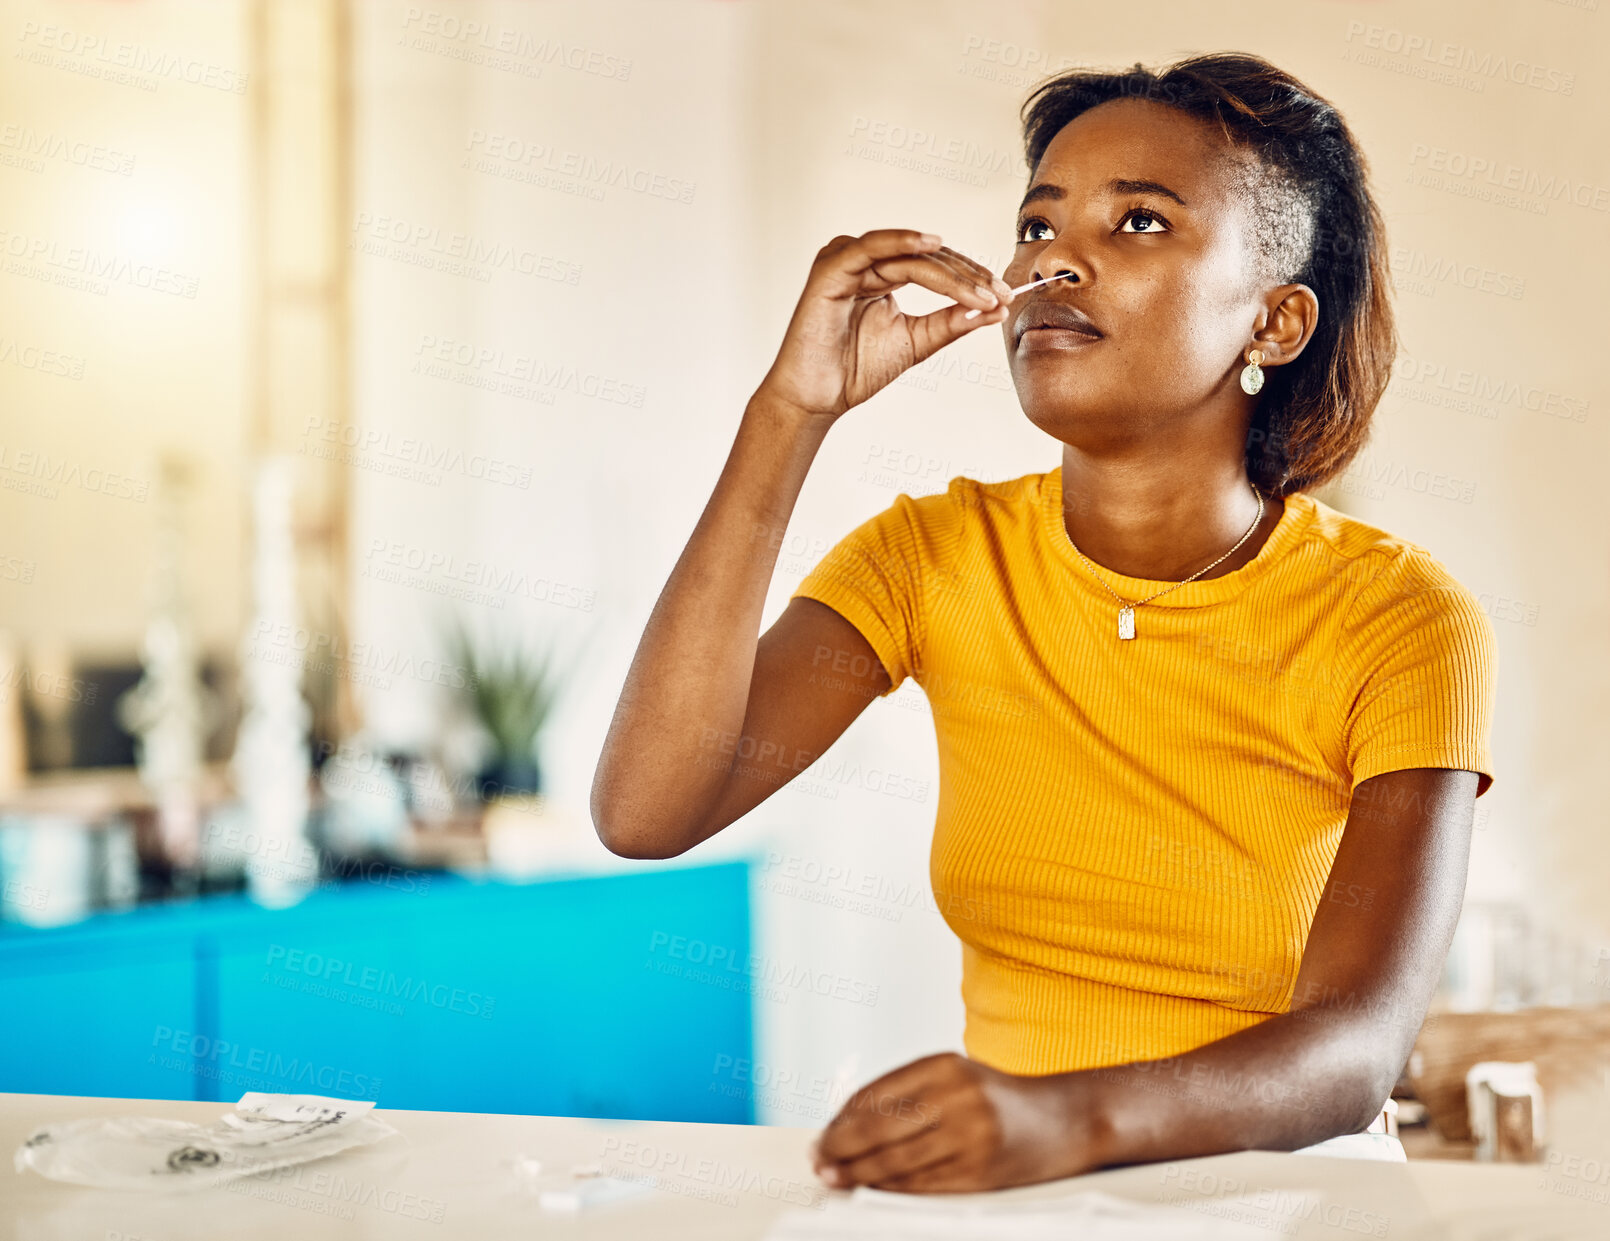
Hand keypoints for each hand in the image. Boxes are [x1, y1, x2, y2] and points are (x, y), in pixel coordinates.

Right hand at [756, 230, 1012, 422]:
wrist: (819, 397)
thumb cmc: (855, 370)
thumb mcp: (916, 342)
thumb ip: (950, 323)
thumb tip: (994, 309)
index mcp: (882, 274)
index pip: (935, 266)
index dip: (971, 279)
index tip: (1003, 296)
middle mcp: (865, 263)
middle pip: (926, 258)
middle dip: (967, 275)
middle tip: (999, 293)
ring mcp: (846, 261)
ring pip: (907, 256)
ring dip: (947, 270)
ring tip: (979, 287)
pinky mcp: (830, 268)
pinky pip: (870, 247)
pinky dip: (900, 242)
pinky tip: (929, 244)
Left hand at [809, 1052, 1103, 1192]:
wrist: (1067, 1120)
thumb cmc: (1001, 1099)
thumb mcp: (955, 1077)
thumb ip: (907, 1093)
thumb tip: (846, 1124)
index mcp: (945, 1065)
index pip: (875, 1094)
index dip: (841, 1119)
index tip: (822, 1135)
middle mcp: (957, 1096)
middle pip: (879, 1129)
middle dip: (841, 1149)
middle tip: (819, 1161)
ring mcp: (971, 1136)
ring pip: (896, 1162)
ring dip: (859, 1174)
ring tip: (837, 1178)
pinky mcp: (982, 1173)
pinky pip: (923, 1185)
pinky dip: (892, 1189)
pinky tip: (876, 1188)